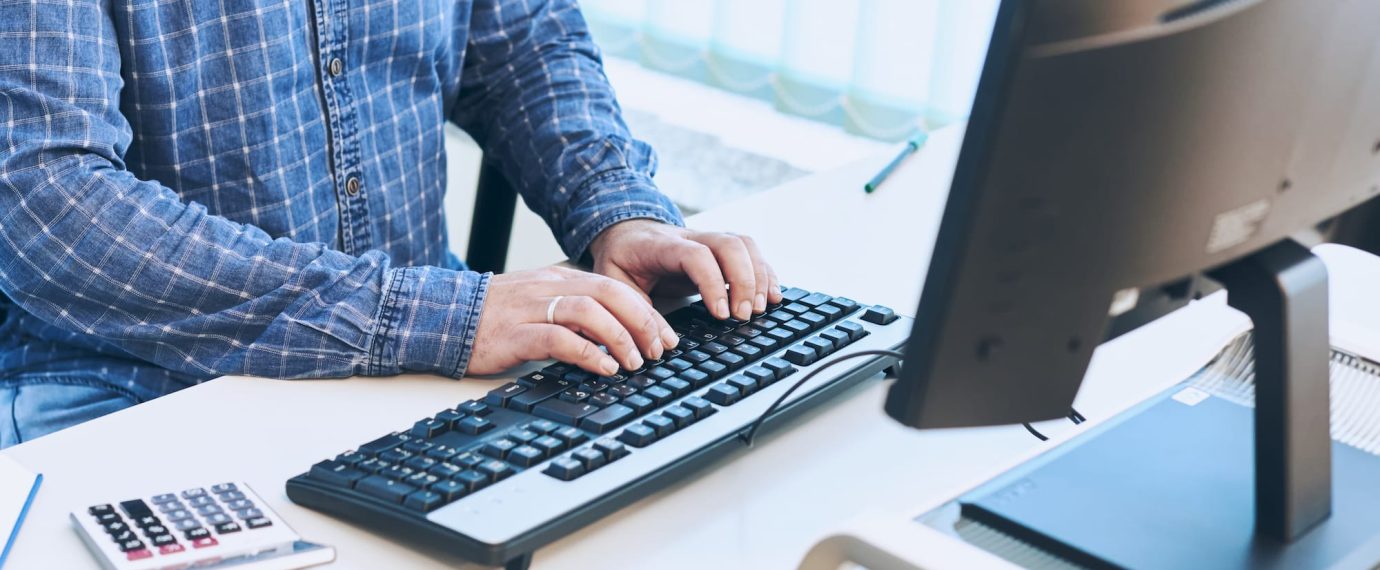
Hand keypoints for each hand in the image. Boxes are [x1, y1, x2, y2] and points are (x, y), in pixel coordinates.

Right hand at [467, 266, 679, 375]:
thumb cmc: (491, 318)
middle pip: (609, 293)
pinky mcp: (514, 334)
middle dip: (642, 322)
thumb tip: (615, 333)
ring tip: (634, 362)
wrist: (440, 318)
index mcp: (556, 278)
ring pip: (589, 311)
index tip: (665, 336)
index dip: (646, 311)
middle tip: (658, 350)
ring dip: (620, 338)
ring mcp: (530, 308)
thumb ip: (571, 311)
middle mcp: (547, 287)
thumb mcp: (537, 304)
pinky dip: (588, 354)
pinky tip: (604, 369)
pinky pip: (559, 338)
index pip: (613, 286)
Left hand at [588, 219, 782, 320]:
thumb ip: (635, 311)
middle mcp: (690, 237)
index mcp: (662, 246)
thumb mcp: (614, 284)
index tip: (721, 314)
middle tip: (744, 316)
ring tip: (761, 310)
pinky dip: (766, 273)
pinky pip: (751, 252)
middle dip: (744, 281)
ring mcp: (709, 239)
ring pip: (745, 245)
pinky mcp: (721, 248)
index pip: (696, 256)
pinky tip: (773, 296)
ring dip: (759, 276)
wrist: (626, 231)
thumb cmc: (622, 260)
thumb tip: (664, 344)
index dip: (713, 283)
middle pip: (730, 244)